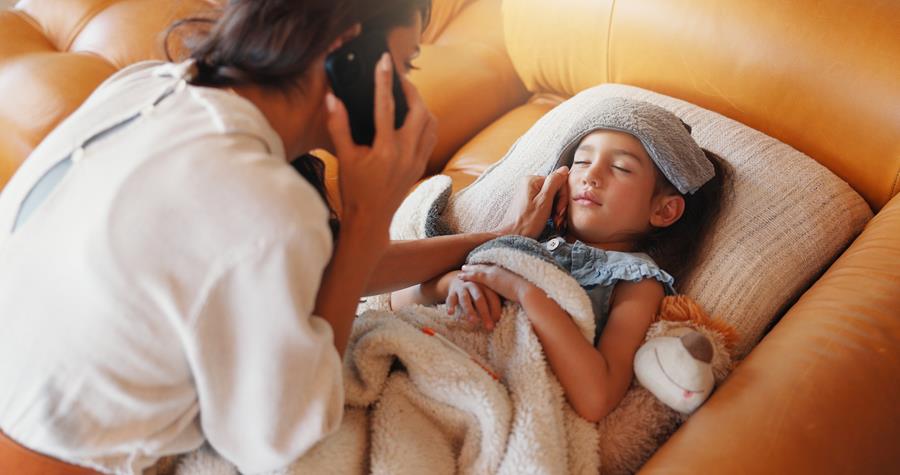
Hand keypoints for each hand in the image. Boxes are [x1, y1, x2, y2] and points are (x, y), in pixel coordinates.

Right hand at [326, 53, 437, 241]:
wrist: (370, 219)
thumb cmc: (354, 190)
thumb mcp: (343, 158)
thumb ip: (338, 126)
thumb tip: (332, 99)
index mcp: (385, 150)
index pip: (386, 106)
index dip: (384, 80)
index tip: (385, 61)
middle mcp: (405, 153)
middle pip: (420, 110)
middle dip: (411, 90)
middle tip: (399, 79)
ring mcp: (416, 160)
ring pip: (431, 123)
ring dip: (422, 105)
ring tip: (408, 96)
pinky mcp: (420, 166)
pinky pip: (431, 136)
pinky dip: (427, 122)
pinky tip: (415, 118)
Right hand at [446, 276, 501, 330]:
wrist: (459, 279)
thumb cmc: (477, 291)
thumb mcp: (486, 293)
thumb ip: (493, 302)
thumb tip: (502, 319)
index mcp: (485, 285)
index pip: (492, 298)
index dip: (496, 310)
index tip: (497, 322)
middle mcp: (474, 285)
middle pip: (480, 299)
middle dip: (485, 313)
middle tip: (489, 327)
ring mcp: (462, 288)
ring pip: (465, 299)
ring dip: (469, 310)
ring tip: (473, 321)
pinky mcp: (452, 292)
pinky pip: (450, 299)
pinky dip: (450, 305)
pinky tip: (450, 313)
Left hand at [457, 264, 533, 303]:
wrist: (527, 290)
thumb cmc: (527, 291)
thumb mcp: (520, 287)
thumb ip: (515, 287)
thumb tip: (516, 291)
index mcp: (506, 269)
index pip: (493, 266)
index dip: (485, 266)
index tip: (480, 265)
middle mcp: (499, 268)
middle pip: (484, 266)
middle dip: (475, 265)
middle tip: (467, 265)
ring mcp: (493, 272)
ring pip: (477, 269)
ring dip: (469, 269)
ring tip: (462, 269)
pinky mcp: (489, 279)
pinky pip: (474, 276)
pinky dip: (467, 276)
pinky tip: (460, 276)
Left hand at [493, 166, 568, 237]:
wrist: (511, 237)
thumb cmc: (526, 223)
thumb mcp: (544, 201)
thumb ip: (554, 183)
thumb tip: (564, 169)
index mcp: (532, 180)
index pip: (558, 182)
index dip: (562, 198)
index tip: (559, 212)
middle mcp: (529, 184)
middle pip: (555, 190)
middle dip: (559, 205)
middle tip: (557, 219)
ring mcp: (528, 194)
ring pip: (551, 198)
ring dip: (555, 211)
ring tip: (554, 222)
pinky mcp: (528, 203)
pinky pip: (545, 204)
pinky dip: (549, 213)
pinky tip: (550, 222)